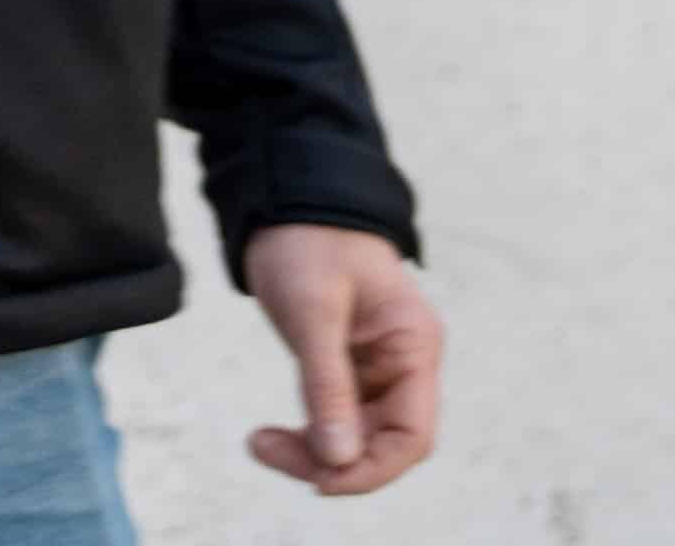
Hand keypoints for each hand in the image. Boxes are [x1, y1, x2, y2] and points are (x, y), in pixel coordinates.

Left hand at [240, 224, 441, 496]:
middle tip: (267, 448)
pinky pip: (337, 419)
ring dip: (314, 451)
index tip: (318, 477)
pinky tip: (272, 434)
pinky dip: (308, 433)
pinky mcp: (347, 366)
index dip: (372, 468)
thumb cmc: (306, 240)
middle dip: (332, 461)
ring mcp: (377, 367)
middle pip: (384, 443)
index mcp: (414, 344)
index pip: (413, 434)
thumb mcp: (313, 311)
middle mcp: (405, 361)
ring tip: (260, 442)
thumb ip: (328, 385)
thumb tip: (338, 460)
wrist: (285, 195)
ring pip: (357, 438)